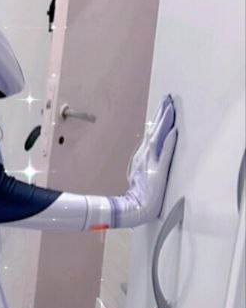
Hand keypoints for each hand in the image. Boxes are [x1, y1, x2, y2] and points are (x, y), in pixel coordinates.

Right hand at [115, 95, 177, 226]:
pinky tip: (173, 132)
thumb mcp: (139, 174)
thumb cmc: (139, 194)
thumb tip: (147, 151)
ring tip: (170, 108)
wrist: (135, 208)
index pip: (152, 133)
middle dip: (161, 114)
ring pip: (158, 137)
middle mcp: (146, 156)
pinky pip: (164, 154)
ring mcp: (151, 162)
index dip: (158, 119)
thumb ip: (144, 162)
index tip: (164, 106)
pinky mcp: (158, 171)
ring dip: (164, 122)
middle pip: (155, 131)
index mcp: (143, 156)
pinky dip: (168, 142)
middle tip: (167, 99)